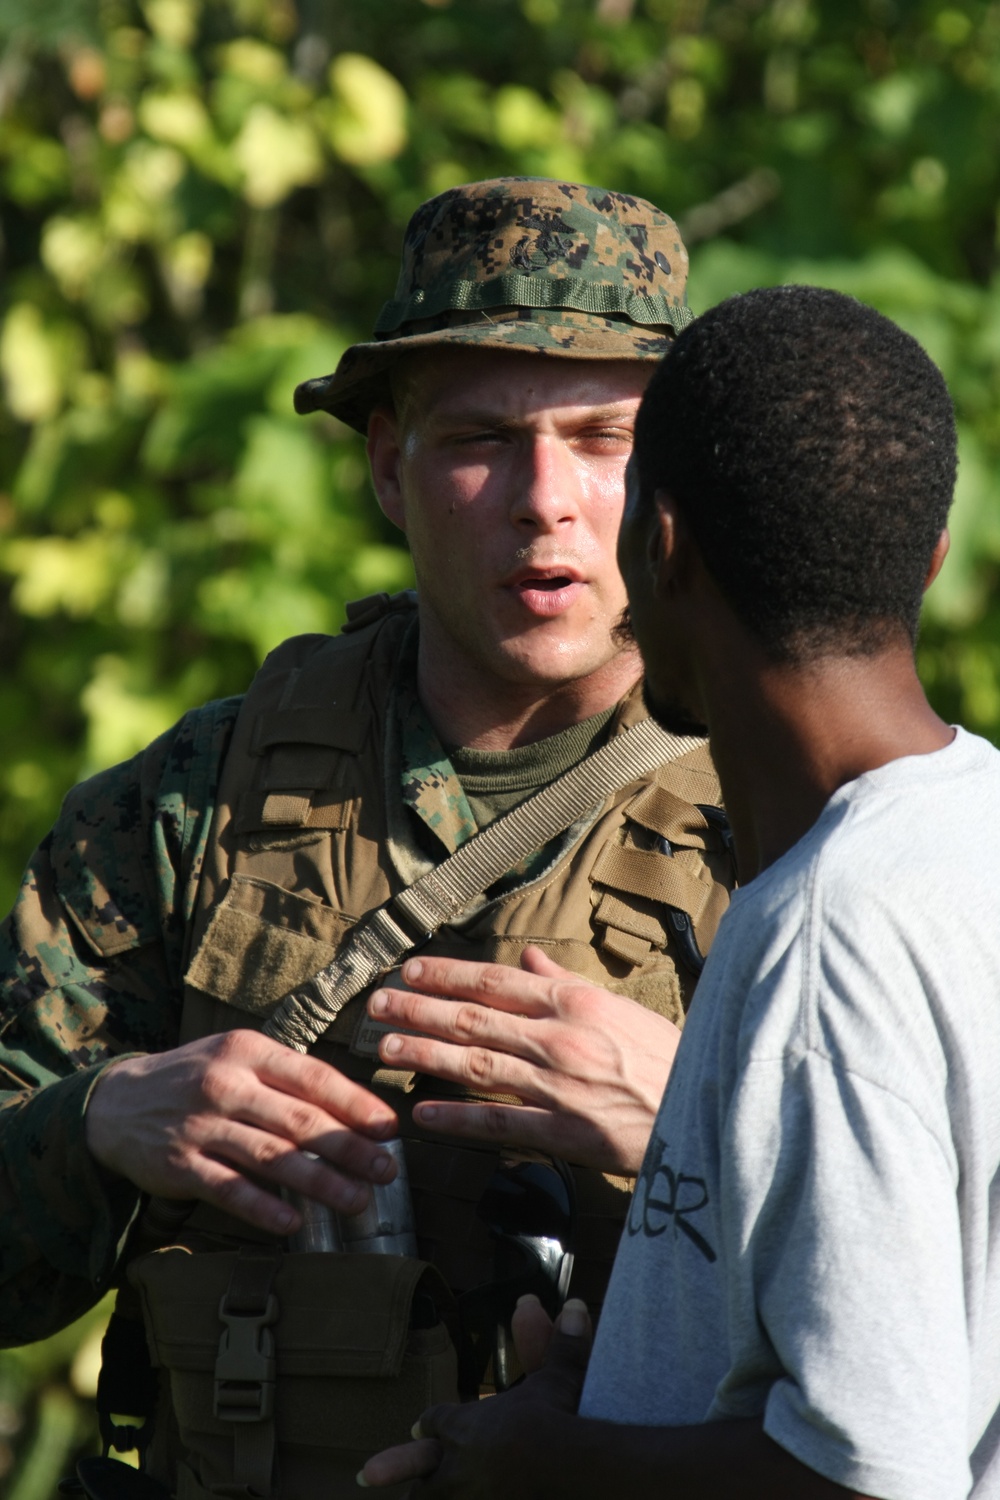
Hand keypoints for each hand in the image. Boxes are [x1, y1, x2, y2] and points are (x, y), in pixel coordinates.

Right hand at [85, 1030, 398, 1235]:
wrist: (117, 1104)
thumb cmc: (196, 1078)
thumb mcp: (238, 1057)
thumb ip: (288, 1077)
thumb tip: (355, 1108)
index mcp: (248, 1051)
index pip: (314, 1078)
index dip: (356, 1105)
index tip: (389, 1128)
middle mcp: (225, 1084)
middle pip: (299, 1120)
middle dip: (350, 1148)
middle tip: (387, 1169)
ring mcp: (201, 1126)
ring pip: (270, 1157)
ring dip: (319, 1182)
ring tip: (357, 1201)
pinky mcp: (179, 1164)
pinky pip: (228, 1190)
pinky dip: (262, 1207)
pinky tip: (293, 1223)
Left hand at [359, 1297, 591, 1496]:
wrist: (563, 1468)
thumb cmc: (556, 1417)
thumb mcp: (559, 1378)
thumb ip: (560, 1345)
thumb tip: (577, 1304)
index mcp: (466, 1425)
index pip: (437, 1421)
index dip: (430, 1424)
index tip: (416, 1427)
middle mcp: (456, 1463)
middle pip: (421, 1465)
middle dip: (406, 1466)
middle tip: (374, 1474)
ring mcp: (463, 1497)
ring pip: (427, 1497)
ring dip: (423, 1494)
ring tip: (414, 1497)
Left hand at [367, 946, 679, 1172]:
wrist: (707, 1107)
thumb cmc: (664, 1055)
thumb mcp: (617, 1006)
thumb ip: (564, 983)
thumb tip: (526, 959)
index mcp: (573, 1003)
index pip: (495, 982)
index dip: (447, 975)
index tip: (409, 971)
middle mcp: (559, 1039)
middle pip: (474, 1020)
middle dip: (420, 1010)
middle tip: (377, 1006)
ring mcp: (559, 1086)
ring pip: (478, 1066)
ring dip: (426, 1056)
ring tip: (386, 1051)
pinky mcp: (565, 1132)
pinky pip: (501, 1123)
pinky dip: (459, 1119)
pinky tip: (425, 1116)